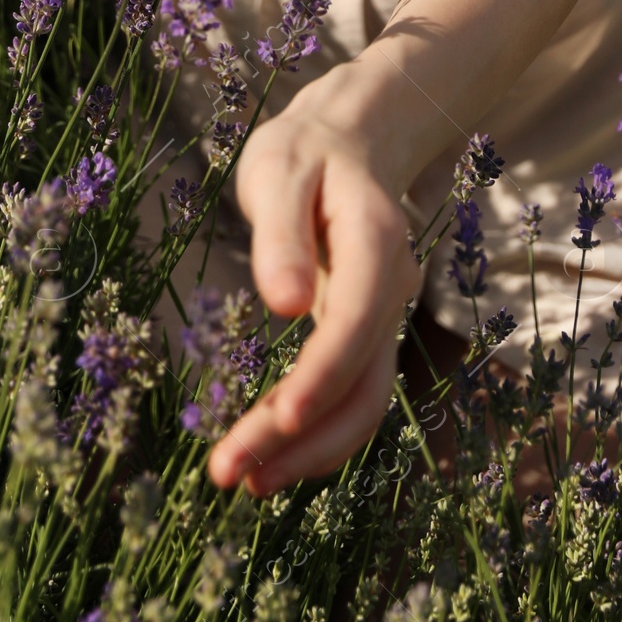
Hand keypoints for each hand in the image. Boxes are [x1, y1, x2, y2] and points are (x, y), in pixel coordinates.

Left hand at [207, 91, 422, 496]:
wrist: (348, 142)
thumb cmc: (305, 152)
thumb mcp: (279, 170)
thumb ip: (281, 234)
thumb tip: (284, 304)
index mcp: (374, 243)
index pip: (354, 322)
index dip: (321, 377)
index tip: (277, 421)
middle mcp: (390, 291)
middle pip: (363, 385)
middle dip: (304, 439)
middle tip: (230, 474)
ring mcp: (382, 319)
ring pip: (362, 403)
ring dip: (308, 450)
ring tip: (243, 479)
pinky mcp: (363, 335)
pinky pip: (350, 395)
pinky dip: (314, 433)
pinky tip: (267, 453)